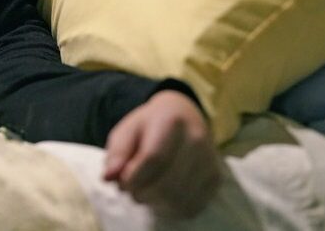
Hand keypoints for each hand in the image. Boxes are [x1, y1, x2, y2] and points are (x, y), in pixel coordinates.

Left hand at [103, 89, 221, 217]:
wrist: (184, 116)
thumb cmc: (150, 125)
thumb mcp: (127, 129)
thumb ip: (117, 153)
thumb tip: (108, 177)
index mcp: (172, 121)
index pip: (153, 159)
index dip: (132, 178)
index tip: (121, 182)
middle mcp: (197, 139)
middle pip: (167, 184)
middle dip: (141, 193)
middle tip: (131, 189)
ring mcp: (210, 161)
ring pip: (179, 199)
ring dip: (155, 203)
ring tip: (146, 191)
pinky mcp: (215, 179)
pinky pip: (191, 207)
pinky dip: (171, 208)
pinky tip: (162, 197)